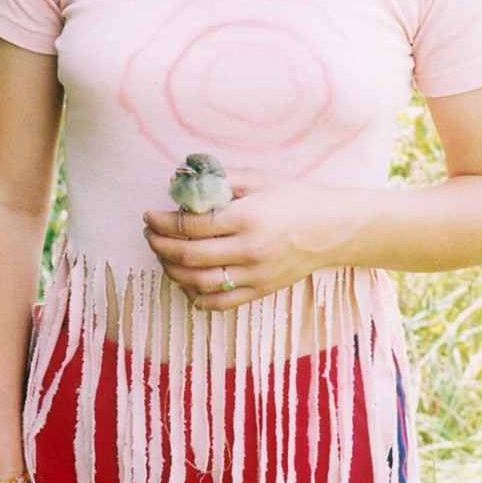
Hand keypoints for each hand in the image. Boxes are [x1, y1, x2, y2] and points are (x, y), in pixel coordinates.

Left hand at [143, 171, 352, 309]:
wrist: (331, 229)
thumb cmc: (293, 198)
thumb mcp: (258, 179)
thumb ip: (219, 179)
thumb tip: (180, 181)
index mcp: (246, 217)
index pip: (191, 224)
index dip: (164, 221)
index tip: (151, 216)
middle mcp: (249, 249)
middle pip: (189, 254)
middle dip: (160, 245)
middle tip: (150, 235)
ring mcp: (255, 274)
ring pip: (199, 282)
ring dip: (172, 270)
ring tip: (163, 256)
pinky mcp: (260, 290)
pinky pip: (219, 302)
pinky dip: (196, 296)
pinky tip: (186, 282)